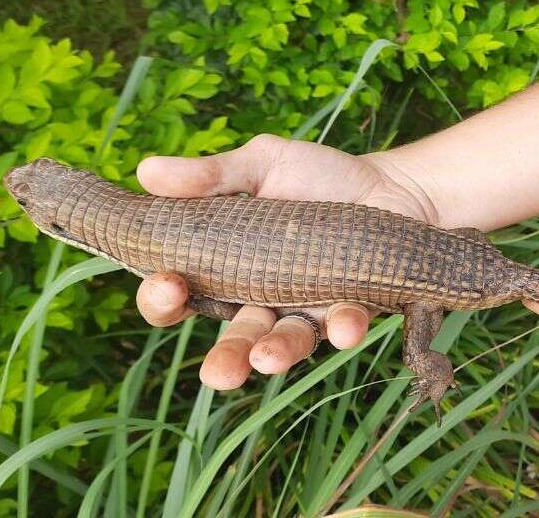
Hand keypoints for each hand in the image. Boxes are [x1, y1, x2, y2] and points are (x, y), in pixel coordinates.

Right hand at [134, 134, 436, 389]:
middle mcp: (260, 299)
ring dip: (276, 354)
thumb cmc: (318, 177)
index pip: (178, 294)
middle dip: (223, 358)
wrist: (392, 184)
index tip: (166, 285)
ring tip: (267, 360)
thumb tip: (146, 171)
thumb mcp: (263, 164)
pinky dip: (344, 328)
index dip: (162, 298)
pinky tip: (346, 326)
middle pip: (232, 339)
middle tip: (216, 374)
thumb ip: (211, 175)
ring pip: (284, 343)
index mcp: (224, 265)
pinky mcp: (351, 310)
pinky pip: (344, 327)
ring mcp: (306, 309)